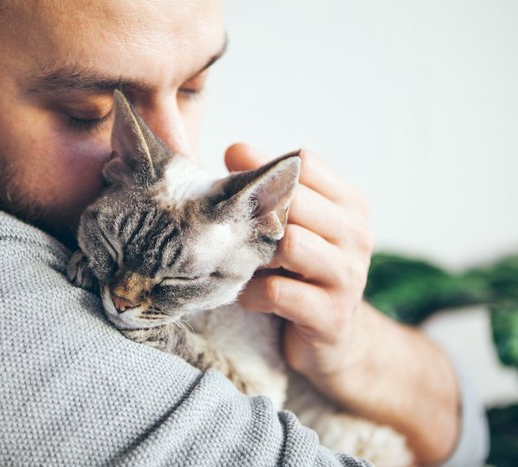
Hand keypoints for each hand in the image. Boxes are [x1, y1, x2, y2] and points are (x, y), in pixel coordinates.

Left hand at [225, 143, 372, 380]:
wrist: (337, 343)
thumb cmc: (304, 275)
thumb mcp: (293, 227)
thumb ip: (270, 188)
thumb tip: (235, 149)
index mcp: (350, 205)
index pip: (305, 162)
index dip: (265, 169)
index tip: (239, 186)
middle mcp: (356, 235)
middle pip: (295, 199)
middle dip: (257, 213)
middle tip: (233, 230)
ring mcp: (348, 276)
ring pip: (290, 243)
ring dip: (254, 254)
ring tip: (243, 264)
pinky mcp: (332, 316)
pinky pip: (279, 292)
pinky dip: (252, 293)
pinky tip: (250, 296)